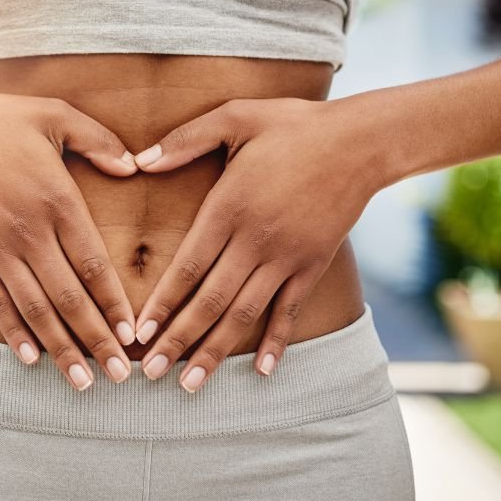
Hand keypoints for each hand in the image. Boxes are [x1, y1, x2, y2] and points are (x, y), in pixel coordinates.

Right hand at [0, 91, 140, 390]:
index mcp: (57, 200)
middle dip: (97, 341)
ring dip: (62, 349)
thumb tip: (134, 167)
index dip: (115, 303)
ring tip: (84, 382)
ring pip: (36, 309)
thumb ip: (98, 140)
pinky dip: (14, 333)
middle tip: (122, 377)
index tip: (134, 335)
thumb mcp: (54, 115)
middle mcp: (29, 232)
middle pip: (70, 298)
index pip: (94, 264)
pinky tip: (31, 359)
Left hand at [130, 97, 383, 390]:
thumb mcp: (235, 117)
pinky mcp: (313, 265)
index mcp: (228, 208)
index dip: (162, 303)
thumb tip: (141, 160)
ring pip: (244, 314)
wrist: (361, 140)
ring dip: (215, 351)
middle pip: (209, 301)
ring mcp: (286, 257)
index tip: (139, 332)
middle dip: (178, 340)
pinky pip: (289, 311)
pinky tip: (260, 370)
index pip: (187, 266)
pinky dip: (275, 342)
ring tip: (190, 384)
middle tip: (151, 373)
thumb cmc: (292, 124)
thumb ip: (185, 140)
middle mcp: (255, 241)